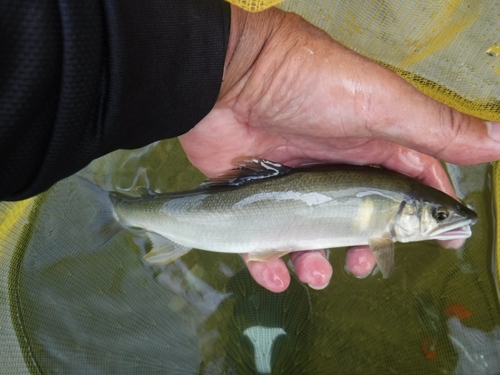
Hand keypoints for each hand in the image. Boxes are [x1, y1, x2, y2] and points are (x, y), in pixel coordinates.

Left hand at [179, 6, 499, 291]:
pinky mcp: (254, 197)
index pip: (409, 183)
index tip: (443, 245)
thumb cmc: (307, 84)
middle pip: (359, 219)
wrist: (226, 78)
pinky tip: (276, 272)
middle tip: (364, 264)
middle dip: (366, 247)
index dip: (425, 215)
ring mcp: (293, 183)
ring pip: (314, 236)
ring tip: (316, 272)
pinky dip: (270, 263)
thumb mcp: (380, 103)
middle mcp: (333, 166)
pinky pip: (265, 241)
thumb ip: (435, 128)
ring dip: (318, 262)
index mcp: (369, 143)